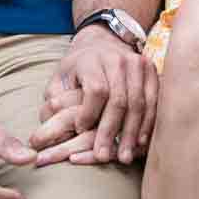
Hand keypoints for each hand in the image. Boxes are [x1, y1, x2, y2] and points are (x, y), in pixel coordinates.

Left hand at [28, 26, 157, 166]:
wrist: (103, 42)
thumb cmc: (77, 69)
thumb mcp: (59, 79)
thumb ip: (53, 101)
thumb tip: (44, 125)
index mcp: (91, 58)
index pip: (95, 89)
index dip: (88, 113)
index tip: (79, 131)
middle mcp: (117, 58)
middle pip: (118, 99)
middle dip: (110, 130)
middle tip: (102, 156)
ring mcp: (137, 63)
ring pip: (138, 102)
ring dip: (131, 133)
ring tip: (123, 156)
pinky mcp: (151, 70)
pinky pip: (153, 100)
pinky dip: (147, 123)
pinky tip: (140, 143)